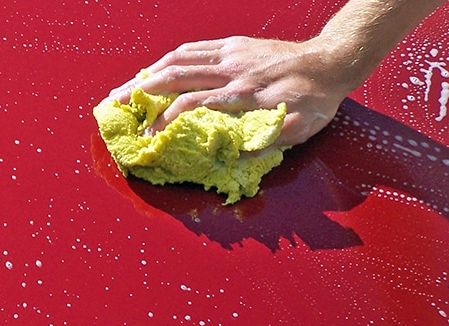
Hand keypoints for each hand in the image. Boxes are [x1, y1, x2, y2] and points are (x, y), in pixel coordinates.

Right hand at [107, 36, 353, 146]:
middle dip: (143, 91)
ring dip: (148, 73)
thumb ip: (266, 143)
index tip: (150, 135)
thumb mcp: (299, 130)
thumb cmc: (314, 101)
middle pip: (178, 77)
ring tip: (125, 87)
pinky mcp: (233, 45)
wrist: (330, 62)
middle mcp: (233, 72)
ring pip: (180, 59)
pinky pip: (194, 49)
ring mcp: (231, 55)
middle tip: (118, 105)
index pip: (194, 104)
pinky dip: (169, 59)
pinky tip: (154, 69)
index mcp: (245, 95)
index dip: (167, 119)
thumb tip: (235, 157)